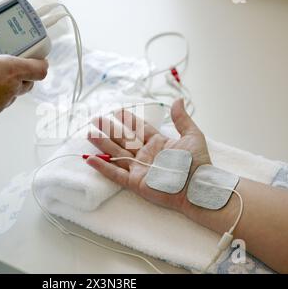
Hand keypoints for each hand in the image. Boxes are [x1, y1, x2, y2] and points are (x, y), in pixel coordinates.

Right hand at [0, 27, 47, 127]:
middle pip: (29, 82)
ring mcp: (2, 104)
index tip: (38, 57)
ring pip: (12, 93)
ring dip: (6, 85)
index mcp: (11, 70)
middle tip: (9, 64)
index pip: (40, 69)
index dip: (42, 62)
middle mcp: (11, 89)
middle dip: (23, 74)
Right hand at [86, 99, 210, 213]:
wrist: (197, 188)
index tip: (117, 111)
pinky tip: (90, 159)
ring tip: (89, 134)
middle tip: (96, 119)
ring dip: (102, 144)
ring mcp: (140, 169)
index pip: (139, 129)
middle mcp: (146, 154)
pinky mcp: (135, 183)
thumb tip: (178, 100)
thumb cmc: (198, 164)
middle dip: (109, 129)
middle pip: (123, 139)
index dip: (128, 120)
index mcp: (158, 143)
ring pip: (116, 154)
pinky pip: (115, 174)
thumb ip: (182, 119)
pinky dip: (103, 167)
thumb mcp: (192, 136)